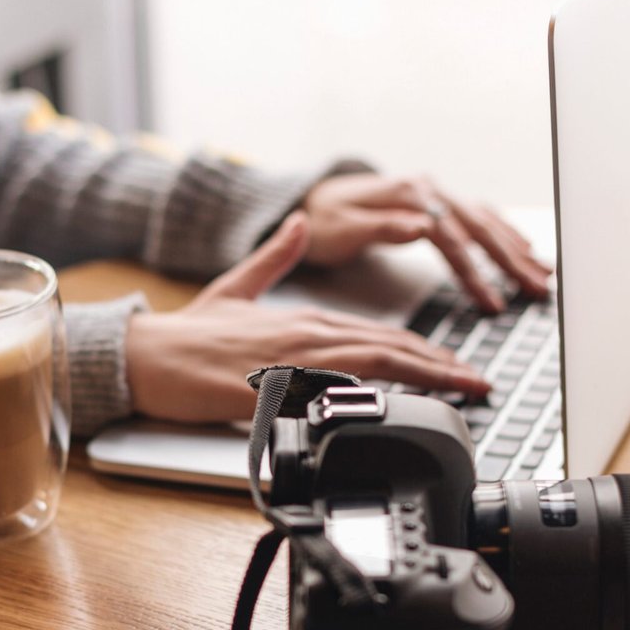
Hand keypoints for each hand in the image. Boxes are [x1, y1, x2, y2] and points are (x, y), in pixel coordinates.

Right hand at [126, 213, 490, 422]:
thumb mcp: (237, 287)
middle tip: (480, 382)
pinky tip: (406, 406)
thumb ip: (275, 259)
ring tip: (464, 391)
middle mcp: (309, 337)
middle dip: (443, 366)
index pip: (379, 335)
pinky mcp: (281, 390)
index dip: (424, 349)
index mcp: (304, 319)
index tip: (456, 363)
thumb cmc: (187, 336)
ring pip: (378, 366)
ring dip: (427, 378)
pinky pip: (341, 393)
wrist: (148, 357)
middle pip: (392, 349)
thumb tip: (301, 223)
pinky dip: (381, 397)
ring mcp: (297, 364)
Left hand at [301, 172, 552, 311]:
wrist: (311, 199)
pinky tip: (524, 248)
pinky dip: (504, 233)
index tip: (493, 304)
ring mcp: (436, 194)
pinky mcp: (437, 202)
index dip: (475, 273)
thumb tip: (422, 226)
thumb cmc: (324, 220)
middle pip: (479, 227)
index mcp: (408, 196)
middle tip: (537, 290)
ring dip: (515, 248)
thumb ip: (383, 228)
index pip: (451, 239)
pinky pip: (479, 217)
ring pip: (485, 220)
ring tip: (542, 275)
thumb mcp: (344, 227)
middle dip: (511, 262)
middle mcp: (428, 190)